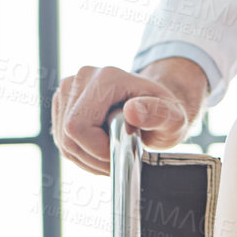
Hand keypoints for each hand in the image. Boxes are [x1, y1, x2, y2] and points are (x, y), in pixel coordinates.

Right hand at [52, 58, 207, 174]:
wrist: (155, 104)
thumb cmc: (165, 112)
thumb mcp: (173, 118)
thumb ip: (158, 114)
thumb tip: (132, 111)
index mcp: (107, 78)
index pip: (79, 126)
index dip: (97, 149)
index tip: (121, 153)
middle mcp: (82, 78)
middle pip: (68, 135)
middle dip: (94, 156)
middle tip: (119, 157)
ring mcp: (69, 89)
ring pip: (63, 140)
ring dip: (88, 158)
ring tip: (113, 152)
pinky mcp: (63, 103)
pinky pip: (62, 139)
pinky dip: (82, 153)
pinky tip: (102, 149)